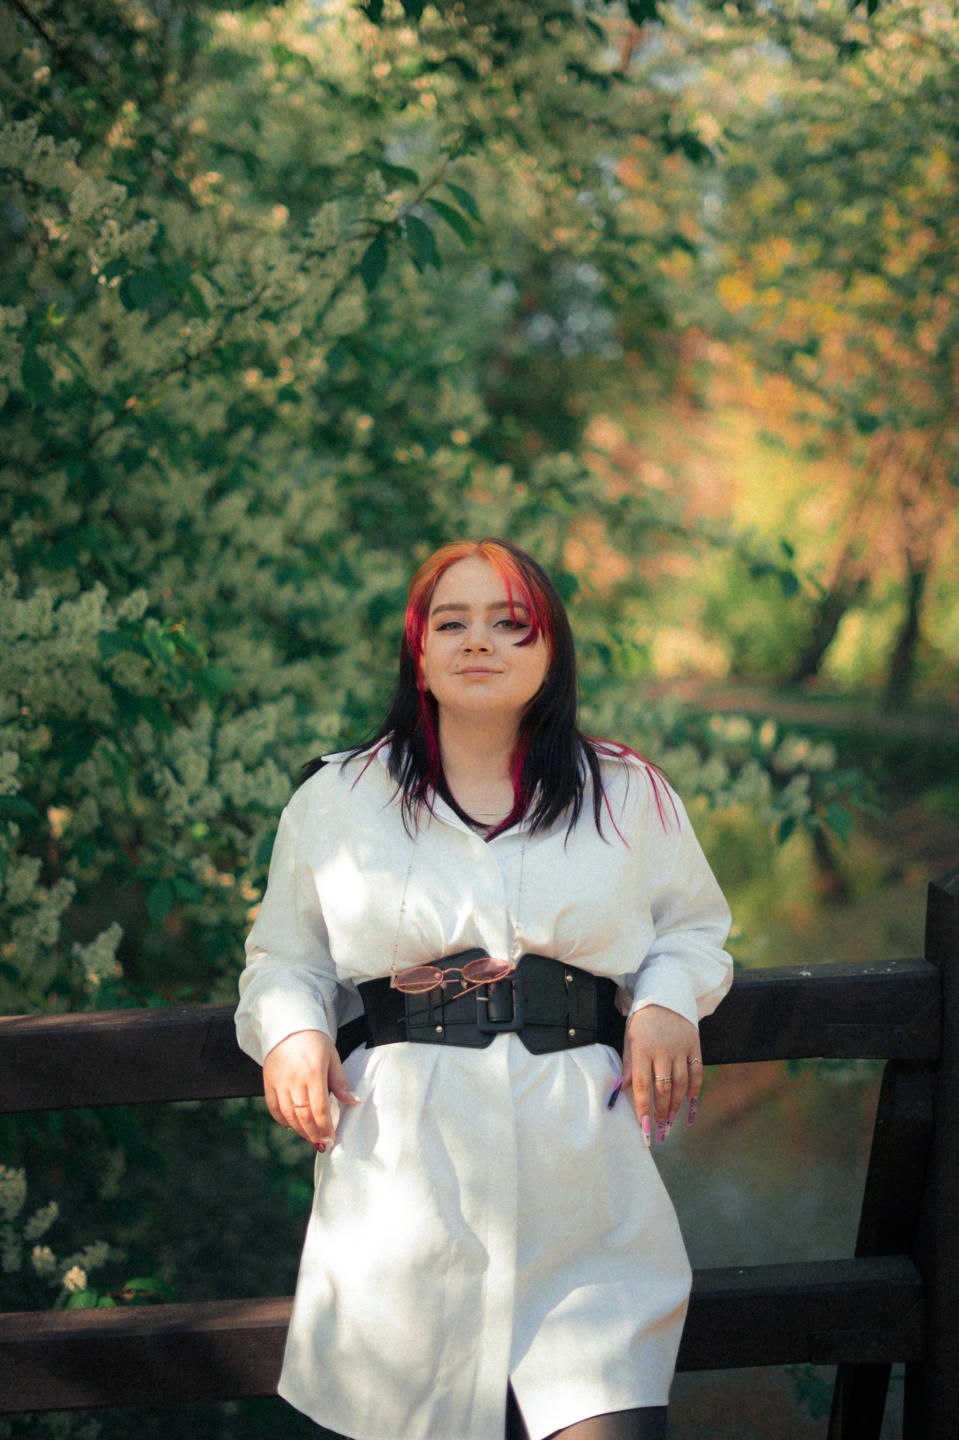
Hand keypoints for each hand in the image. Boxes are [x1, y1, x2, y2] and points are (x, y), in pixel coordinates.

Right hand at [262, 1029, 358, 1148]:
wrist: (288, 1025)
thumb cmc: (314, 1040)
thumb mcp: (332, 1057)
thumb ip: (340, 1082)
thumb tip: (353, 1101)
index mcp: (313, 1073)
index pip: (319, 1109)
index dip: (325, 1127)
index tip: (331, 1139)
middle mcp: (294, 1080)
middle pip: (303, 1116)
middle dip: (314, 1133)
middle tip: (322, 1143)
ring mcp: (279, 1082)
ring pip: (288, 1115)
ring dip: (300, 1130)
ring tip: (310, 1137)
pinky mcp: (268, 1082)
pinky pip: (273, 1108)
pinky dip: (282, 1120)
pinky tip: (292, 1125)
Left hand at [621, 1005, 702, 1145]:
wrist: (666, 995)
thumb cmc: (642, 1021)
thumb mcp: (629, 1039)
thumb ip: (628, 1065)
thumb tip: (621, 1090)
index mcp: (642, 1049)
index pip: (642, 1085)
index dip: (643, 1109)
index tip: (644, 1128)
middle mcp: (663, 1051)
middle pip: (663, 1088)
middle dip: (661, 1112)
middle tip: (660, 1131)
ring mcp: (681, 1049)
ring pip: (681, 1084)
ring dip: (676, 1106)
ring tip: (671, 1122)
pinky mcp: (695, 1046)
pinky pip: (696, 1073)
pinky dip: (694, 1092)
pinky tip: (690, 1107)